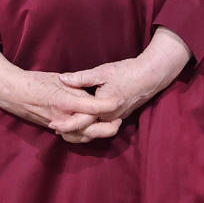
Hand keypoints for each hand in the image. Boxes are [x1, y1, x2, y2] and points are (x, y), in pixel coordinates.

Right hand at [0, 45, 113, 135]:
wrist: (13, 93)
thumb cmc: (35, 81)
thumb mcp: (58, 78)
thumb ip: (77, 84)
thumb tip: (92, 88)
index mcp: (65, 100)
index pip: (92, 106)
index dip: (108, 105)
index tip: (120, 100)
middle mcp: (63, 116)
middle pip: (91, 128)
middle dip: (108, 127)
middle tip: (119, 119)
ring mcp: (58, 125)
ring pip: (83, 136)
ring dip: (98, 133)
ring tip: (111, 125)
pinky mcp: (54, 128)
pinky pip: (72, 137)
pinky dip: (84, 136)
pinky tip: (92, 130)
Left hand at [54, 28, 191, 142]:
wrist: (151, 76)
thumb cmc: (127, 72)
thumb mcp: (102, 72)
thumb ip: (81, 78)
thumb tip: (62, 79)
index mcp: (103, 108)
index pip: (81, 121)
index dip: (65, 124)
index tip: (52, 124)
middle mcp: (109, 117)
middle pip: (86, 131)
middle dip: (71, 131)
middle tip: (54, 127)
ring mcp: (116, 118)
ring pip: (94, 130)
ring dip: (80, 129)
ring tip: (64, 126)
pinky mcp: (119, 116)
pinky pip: (102, 125)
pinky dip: (91, 125)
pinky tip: (81, 119)